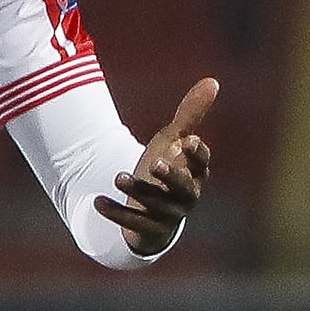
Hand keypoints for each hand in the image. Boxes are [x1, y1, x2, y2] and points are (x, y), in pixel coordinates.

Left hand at [93, 77, 217, 257]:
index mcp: (196, 172)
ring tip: (117, 176)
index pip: (202, 163)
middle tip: (155, 162)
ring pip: (156, 204)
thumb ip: (190, 114)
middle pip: (184, 187)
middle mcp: (187, 196)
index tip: (187, 140)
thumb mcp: (174, 141)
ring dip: (137, 190)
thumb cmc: (168, 167)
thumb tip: (213, 80)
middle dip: (171, 176)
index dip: (197, 154)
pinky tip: (96, 201)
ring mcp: (169, 215)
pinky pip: (133, 222)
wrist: (153, 211)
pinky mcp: (149, 229)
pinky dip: (115, 212)